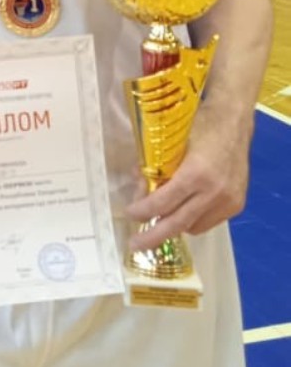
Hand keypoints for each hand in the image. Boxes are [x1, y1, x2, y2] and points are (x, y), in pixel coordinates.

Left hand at [125, 110, 250, 251]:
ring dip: (174, 225)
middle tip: (136, 244)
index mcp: (196, 174)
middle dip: (153, 236)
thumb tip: (139, 188)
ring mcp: (228, 201)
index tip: (130, 214)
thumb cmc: (199, 125)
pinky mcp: (237, 205)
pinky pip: (209, 222)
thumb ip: (156, 167)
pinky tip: (183, 209)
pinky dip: (192, 219)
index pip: (162, 203)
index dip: (143, 211)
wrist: (234, 121)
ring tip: (160, 218)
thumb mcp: (172, 143)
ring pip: (193, 227)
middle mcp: (214, 192)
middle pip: (177, 223)